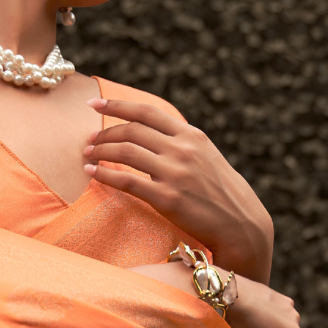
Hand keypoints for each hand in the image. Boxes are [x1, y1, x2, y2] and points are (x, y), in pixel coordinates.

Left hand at [84, 97, 273, 283]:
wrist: (240, 223)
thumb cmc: (220, 192)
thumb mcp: (206, 156)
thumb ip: (181, 142)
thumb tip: (151, 132)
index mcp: (191, 136)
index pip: (146, 112)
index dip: (116, 104)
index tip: (94, 104)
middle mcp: (182, 150)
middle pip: (131, 130)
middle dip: (104, 133)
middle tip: (89, 141)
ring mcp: (175, 174)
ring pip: (125, 151)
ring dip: (100, 151)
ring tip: (87, 155)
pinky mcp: (167, 199)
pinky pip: (126, 181)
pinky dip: (104, 174)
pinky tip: (91, 173)